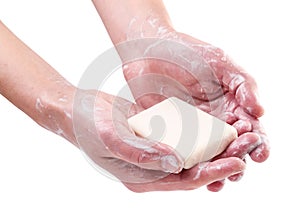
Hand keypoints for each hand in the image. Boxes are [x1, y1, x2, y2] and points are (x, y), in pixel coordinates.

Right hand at [70, 89, 244, 191]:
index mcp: (142, 179)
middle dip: (222, 160)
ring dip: (216, 146)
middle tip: (248, 148)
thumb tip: (177, 163)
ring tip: (241, 135)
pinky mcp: (158, 134)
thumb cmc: (89, 127)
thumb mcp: (112, 139)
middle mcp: (153, 169)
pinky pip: (184, 136)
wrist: (78, 110)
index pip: (184, 181)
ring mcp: (156, 151)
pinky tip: (218, 122)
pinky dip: (201, 132)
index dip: (211, 173)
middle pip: (194, 169)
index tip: (236, 163)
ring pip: (193, 153)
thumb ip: (142, 154)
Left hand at [122, 31, 269, 190]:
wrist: (150, 52)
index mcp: (231, 106)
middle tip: (237, 169)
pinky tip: (193, 175)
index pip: (251, 129)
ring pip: (210, 156)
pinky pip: (183, 154)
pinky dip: (190, 167)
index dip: (259, 143)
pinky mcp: (172, 134)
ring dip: (217, 171)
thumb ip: (243, 84)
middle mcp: (215, 122)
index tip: (260, 153)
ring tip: (218, 182)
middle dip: (237, 160)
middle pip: (232, 148)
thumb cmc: (187, 52)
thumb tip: (261, 112)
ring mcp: (193, 130)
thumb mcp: (220, 62)